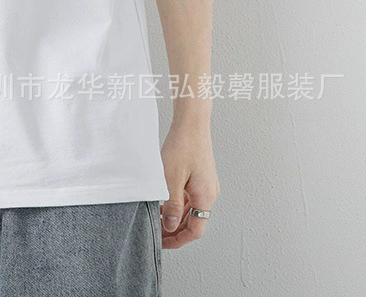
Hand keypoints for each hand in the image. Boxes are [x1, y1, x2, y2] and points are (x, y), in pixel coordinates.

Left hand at [159, 117, 218, 248]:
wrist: (192, 122)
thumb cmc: (183, 145)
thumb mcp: (172, 178)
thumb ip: (172, 205)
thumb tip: (170, 226)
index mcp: (205, 197)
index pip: (195, 230)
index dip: (178, 240)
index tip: (162, 243)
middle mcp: (209, 193)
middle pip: (193, 222)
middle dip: (175, 230)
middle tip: (156, 233)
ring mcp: (206, 184)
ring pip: (190, 209)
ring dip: (175, 216)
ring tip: (156, 216)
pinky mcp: (200, 176)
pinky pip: (189, 197)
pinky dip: (177, 203)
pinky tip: (162, 200)